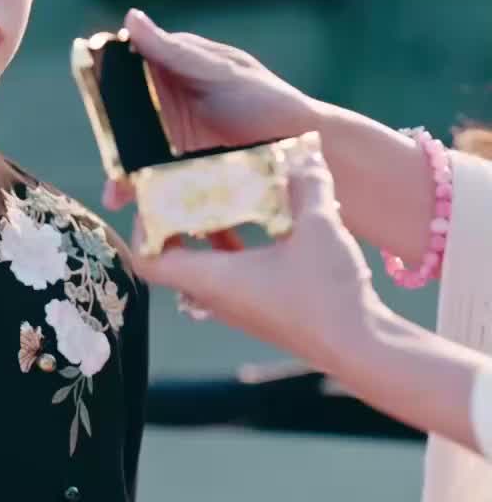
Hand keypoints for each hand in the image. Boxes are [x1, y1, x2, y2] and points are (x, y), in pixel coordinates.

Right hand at [101, 10, 316, 209]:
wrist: (305, 146)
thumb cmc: (266, 98)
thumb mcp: (221, 72)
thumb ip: (176, 52)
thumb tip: (131, 18)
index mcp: (171, 71)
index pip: (124, 76)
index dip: (103, 91)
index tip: (93, 108)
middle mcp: (166, 106)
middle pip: (124, 126)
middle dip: (112, 149)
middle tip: (109, 173)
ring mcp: (173, 142)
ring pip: (136, 159)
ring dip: (125, 180)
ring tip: (121, 198)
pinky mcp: (186, 173)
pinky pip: (159, 185)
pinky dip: (150, 199)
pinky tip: (146, 214)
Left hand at [122, 141, 378, 372]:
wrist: (359, 348)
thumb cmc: (328, 292)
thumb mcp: (319, 226)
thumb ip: (308, 185)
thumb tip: (306, 153)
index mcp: (212, 278)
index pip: (148, 259)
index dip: (143, 229)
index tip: (158, 200)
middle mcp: (216, 298)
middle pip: (175, 260)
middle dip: (179, 224)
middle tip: (194, 192)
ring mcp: (239, 309)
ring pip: (206, 270)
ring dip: (212, 237)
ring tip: (231, 204)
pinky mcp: (262, 313)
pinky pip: (233, 279)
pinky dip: (239, 253)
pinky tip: (271, 229)